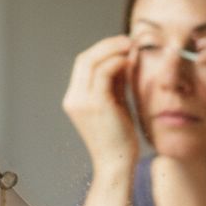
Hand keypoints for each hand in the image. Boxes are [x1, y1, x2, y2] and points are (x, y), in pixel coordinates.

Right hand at [62, 35, 138, 172]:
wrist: (117, 165)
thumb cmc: (120, 138)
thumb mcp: (116, 104)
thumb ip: (117, 81)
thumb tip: (125, 55)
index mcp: (74, 99)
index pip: (83, 64)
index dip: (102, 50)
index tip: (123, 45)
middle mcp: (73, 99)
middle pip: (84, 58)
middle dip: (107, 45)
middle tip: (128, 40)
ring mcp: (81, 102)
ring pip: (92, 61)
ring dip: (113, 50)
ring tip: (132, 47)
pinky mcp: (95, 105)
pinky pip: (103, 72)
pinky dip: (117, 62)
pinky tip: (130, 62)